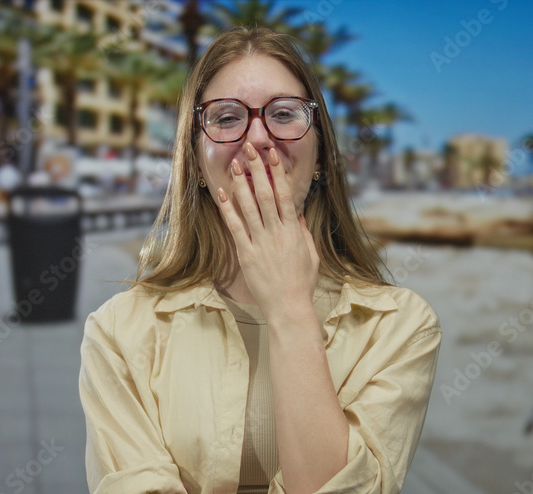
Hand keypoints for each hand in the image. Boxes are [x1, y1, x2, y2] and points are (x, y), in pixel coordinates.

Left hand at [214, 142, 318, 319]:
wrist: (289, 307)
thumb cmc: (302, 282)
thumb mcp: (311, 254)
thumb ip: (303, 232)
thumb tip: (299, 213)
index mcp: (294, 230)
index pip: (285, 194)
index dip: (278, 172)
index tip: (273, 154)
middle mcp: (277, 232)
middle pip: (265, 194)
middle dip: (257, 169)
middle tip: (250, 149)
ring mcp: (261, 242)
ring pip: (249, 206)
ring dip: (241, 183)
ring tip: (235, 164)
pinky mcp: (246, 254)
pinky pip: (235, 227)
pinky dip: (228, 209)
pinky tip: (221, 194)